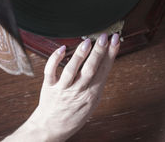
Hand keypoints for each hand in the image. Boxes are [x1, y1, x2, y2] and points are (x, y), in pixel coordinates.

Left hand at [4, 33, 119, 141]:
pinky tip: (62, 48)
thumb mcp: (92, 101)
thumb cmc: (74, 114)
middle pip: (90, 69)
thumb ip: (97, 82)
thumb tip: (105, 60)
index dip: (111, 54)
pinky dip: (55, 59)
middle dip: (99, 52)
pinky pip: (51, 71)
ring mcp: (63, 89)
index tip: (115, 40)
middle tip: (104, 37)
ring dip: (80, 55)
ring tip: (87, 41)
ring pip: (71, 70)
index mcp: (92, 94)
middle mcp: (78, 91)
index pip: (104, 70)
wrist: (52, 128)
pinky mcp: (49, 87)